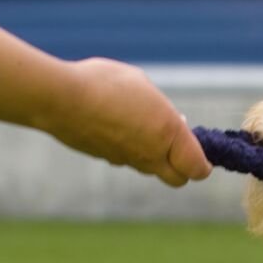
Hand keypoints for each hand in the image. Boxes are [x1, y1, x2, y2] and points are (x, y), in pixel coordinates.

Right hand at [42, 57, 211, 186]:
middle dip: (182, 168)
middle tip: (177, 147)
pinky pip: (126, 160)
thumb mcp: (142, 84)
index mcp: (168, 133)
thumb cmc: (104, 83)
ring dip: (153, 155)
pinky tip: (116, 126)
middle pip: (177, 179)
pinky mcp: (106, 160)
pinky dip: (128, 149)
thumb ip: (161, 108)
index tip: (202, 155)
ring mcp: (127, 161)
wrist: (59, 99)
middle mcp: (150, 154)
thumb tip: (174, 122)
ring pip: (150, 168)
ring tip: (141, 126)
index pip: (197, 168)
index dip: (203, 164)